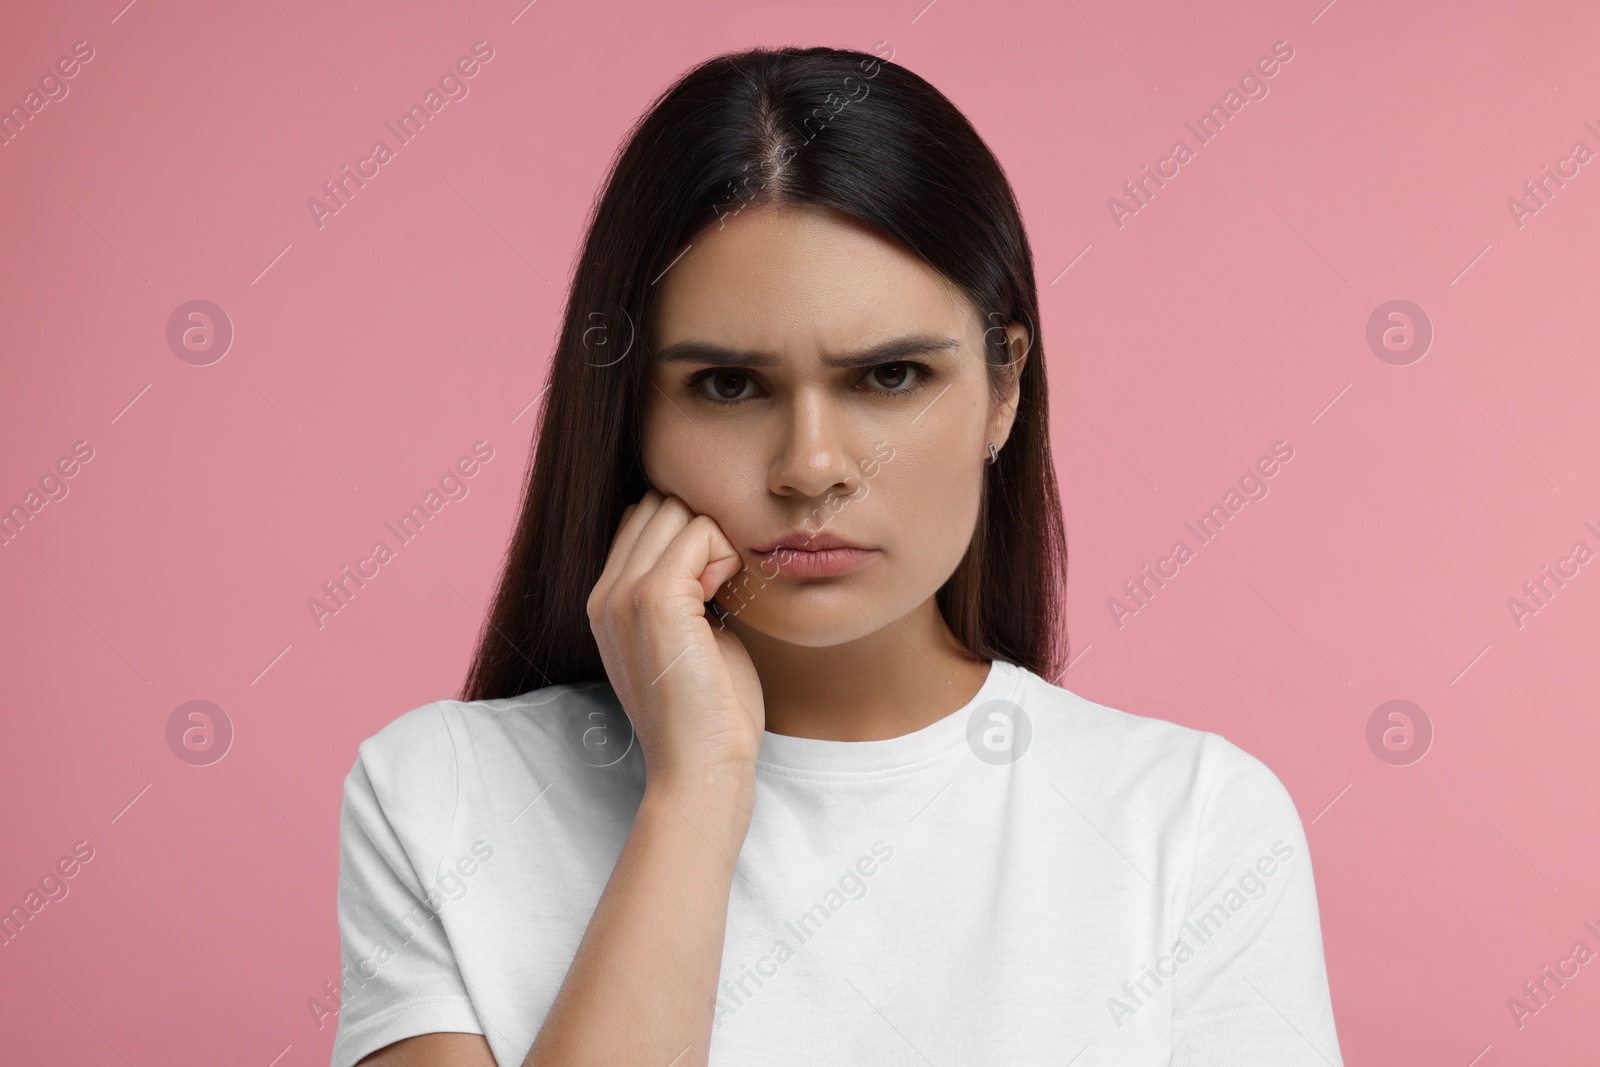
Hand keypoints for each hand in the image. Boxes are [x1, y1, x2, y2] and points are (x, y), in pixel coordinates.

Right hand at [586, 490, 764, 800]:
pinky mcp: (653, 597)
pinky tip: (726, 596)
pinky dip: (726, 553)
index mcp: (605, 603)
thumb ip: (686, 589)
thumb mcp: (688, 637)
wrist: (701, 766)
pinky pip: (699, 530)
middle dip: (702, 531)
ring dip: (716, 541)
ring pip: (678, 510)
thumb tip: (712, 545)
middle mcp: (604, 593)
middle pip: (657, 505)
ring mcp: (623, 593)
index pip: (641, 519)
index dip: (688, 536)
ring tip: (723, 594)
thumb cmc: (709, 710)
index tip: (714, 583)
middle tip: (723, 586)